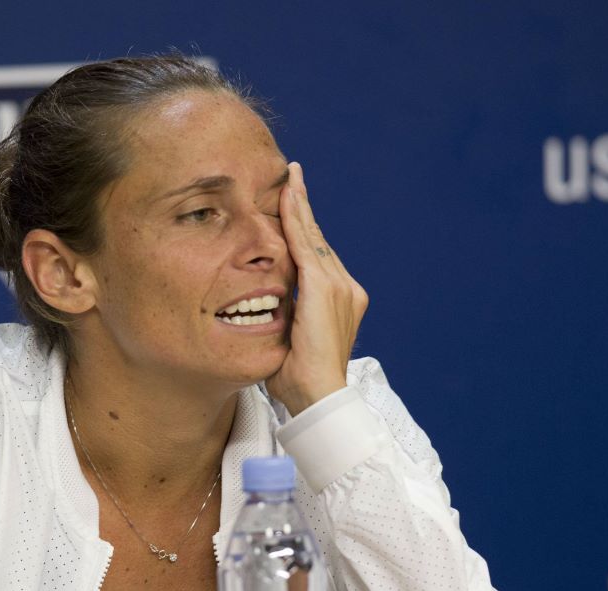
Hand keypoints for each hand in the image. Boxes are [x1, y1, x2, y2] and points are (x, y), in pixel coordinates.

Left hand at [265, 162, 368, 415]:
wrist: (318, 396)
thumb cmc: (300, 379)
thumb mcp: (289, 340)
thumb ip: (283, 317)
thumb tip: (261, 308)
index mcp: (340, 300)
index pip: (317, 258)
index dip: (304, 231)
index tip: (294, 204)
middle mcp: (346, 288)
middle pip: (317, 241)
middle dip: (302, 209)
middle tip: (293, 176)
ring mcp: (339, 286)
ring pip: (312, 238)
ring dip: (298, 206)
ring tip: (290, 178)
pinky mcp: (325, 288)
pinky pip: (305, 245)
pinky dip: (295, 220)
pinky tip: (286, 197)